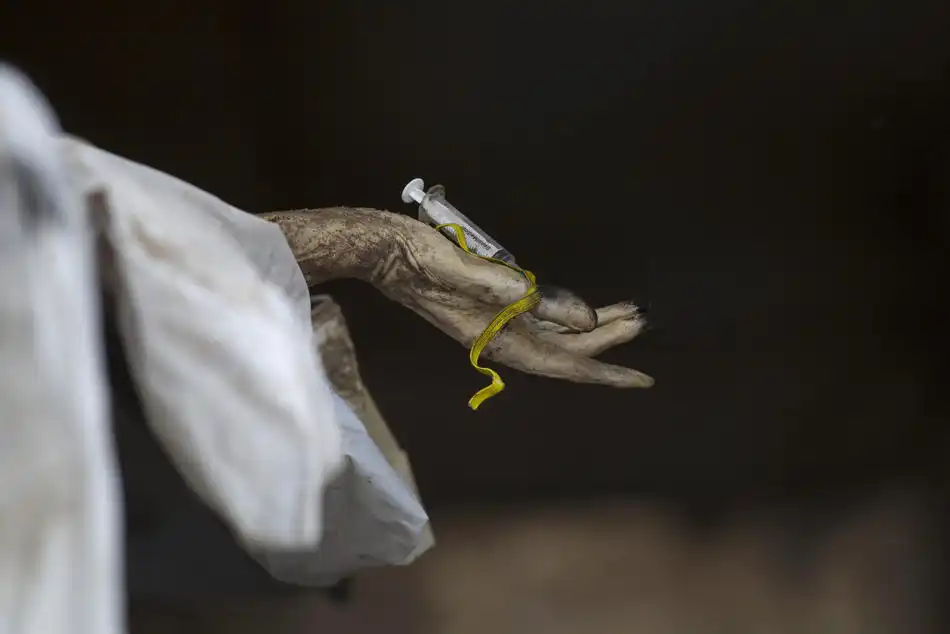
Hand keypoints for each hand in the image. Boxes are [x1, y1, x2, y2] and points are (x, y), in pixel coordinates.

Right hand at [265, 208, 652, 388]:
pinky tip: (580, 309)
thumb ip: (529, 296)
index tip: (644, 379)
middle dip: (608, 339)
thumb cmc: (422, 257)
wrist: (383, 250)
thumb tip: (584, 319)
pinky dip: (566, 315)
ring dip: (592, 326)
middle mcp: (501, 337)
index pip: (565, 362)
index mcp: (500, 337)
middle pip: (566, 347)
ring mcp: (494, 324)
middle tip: (645, 319)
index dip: (607, 370)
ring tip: (629, 312)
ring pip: (555, 333)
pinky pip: (538, 319)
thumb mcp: (477, 273)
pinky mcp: (488, 307)